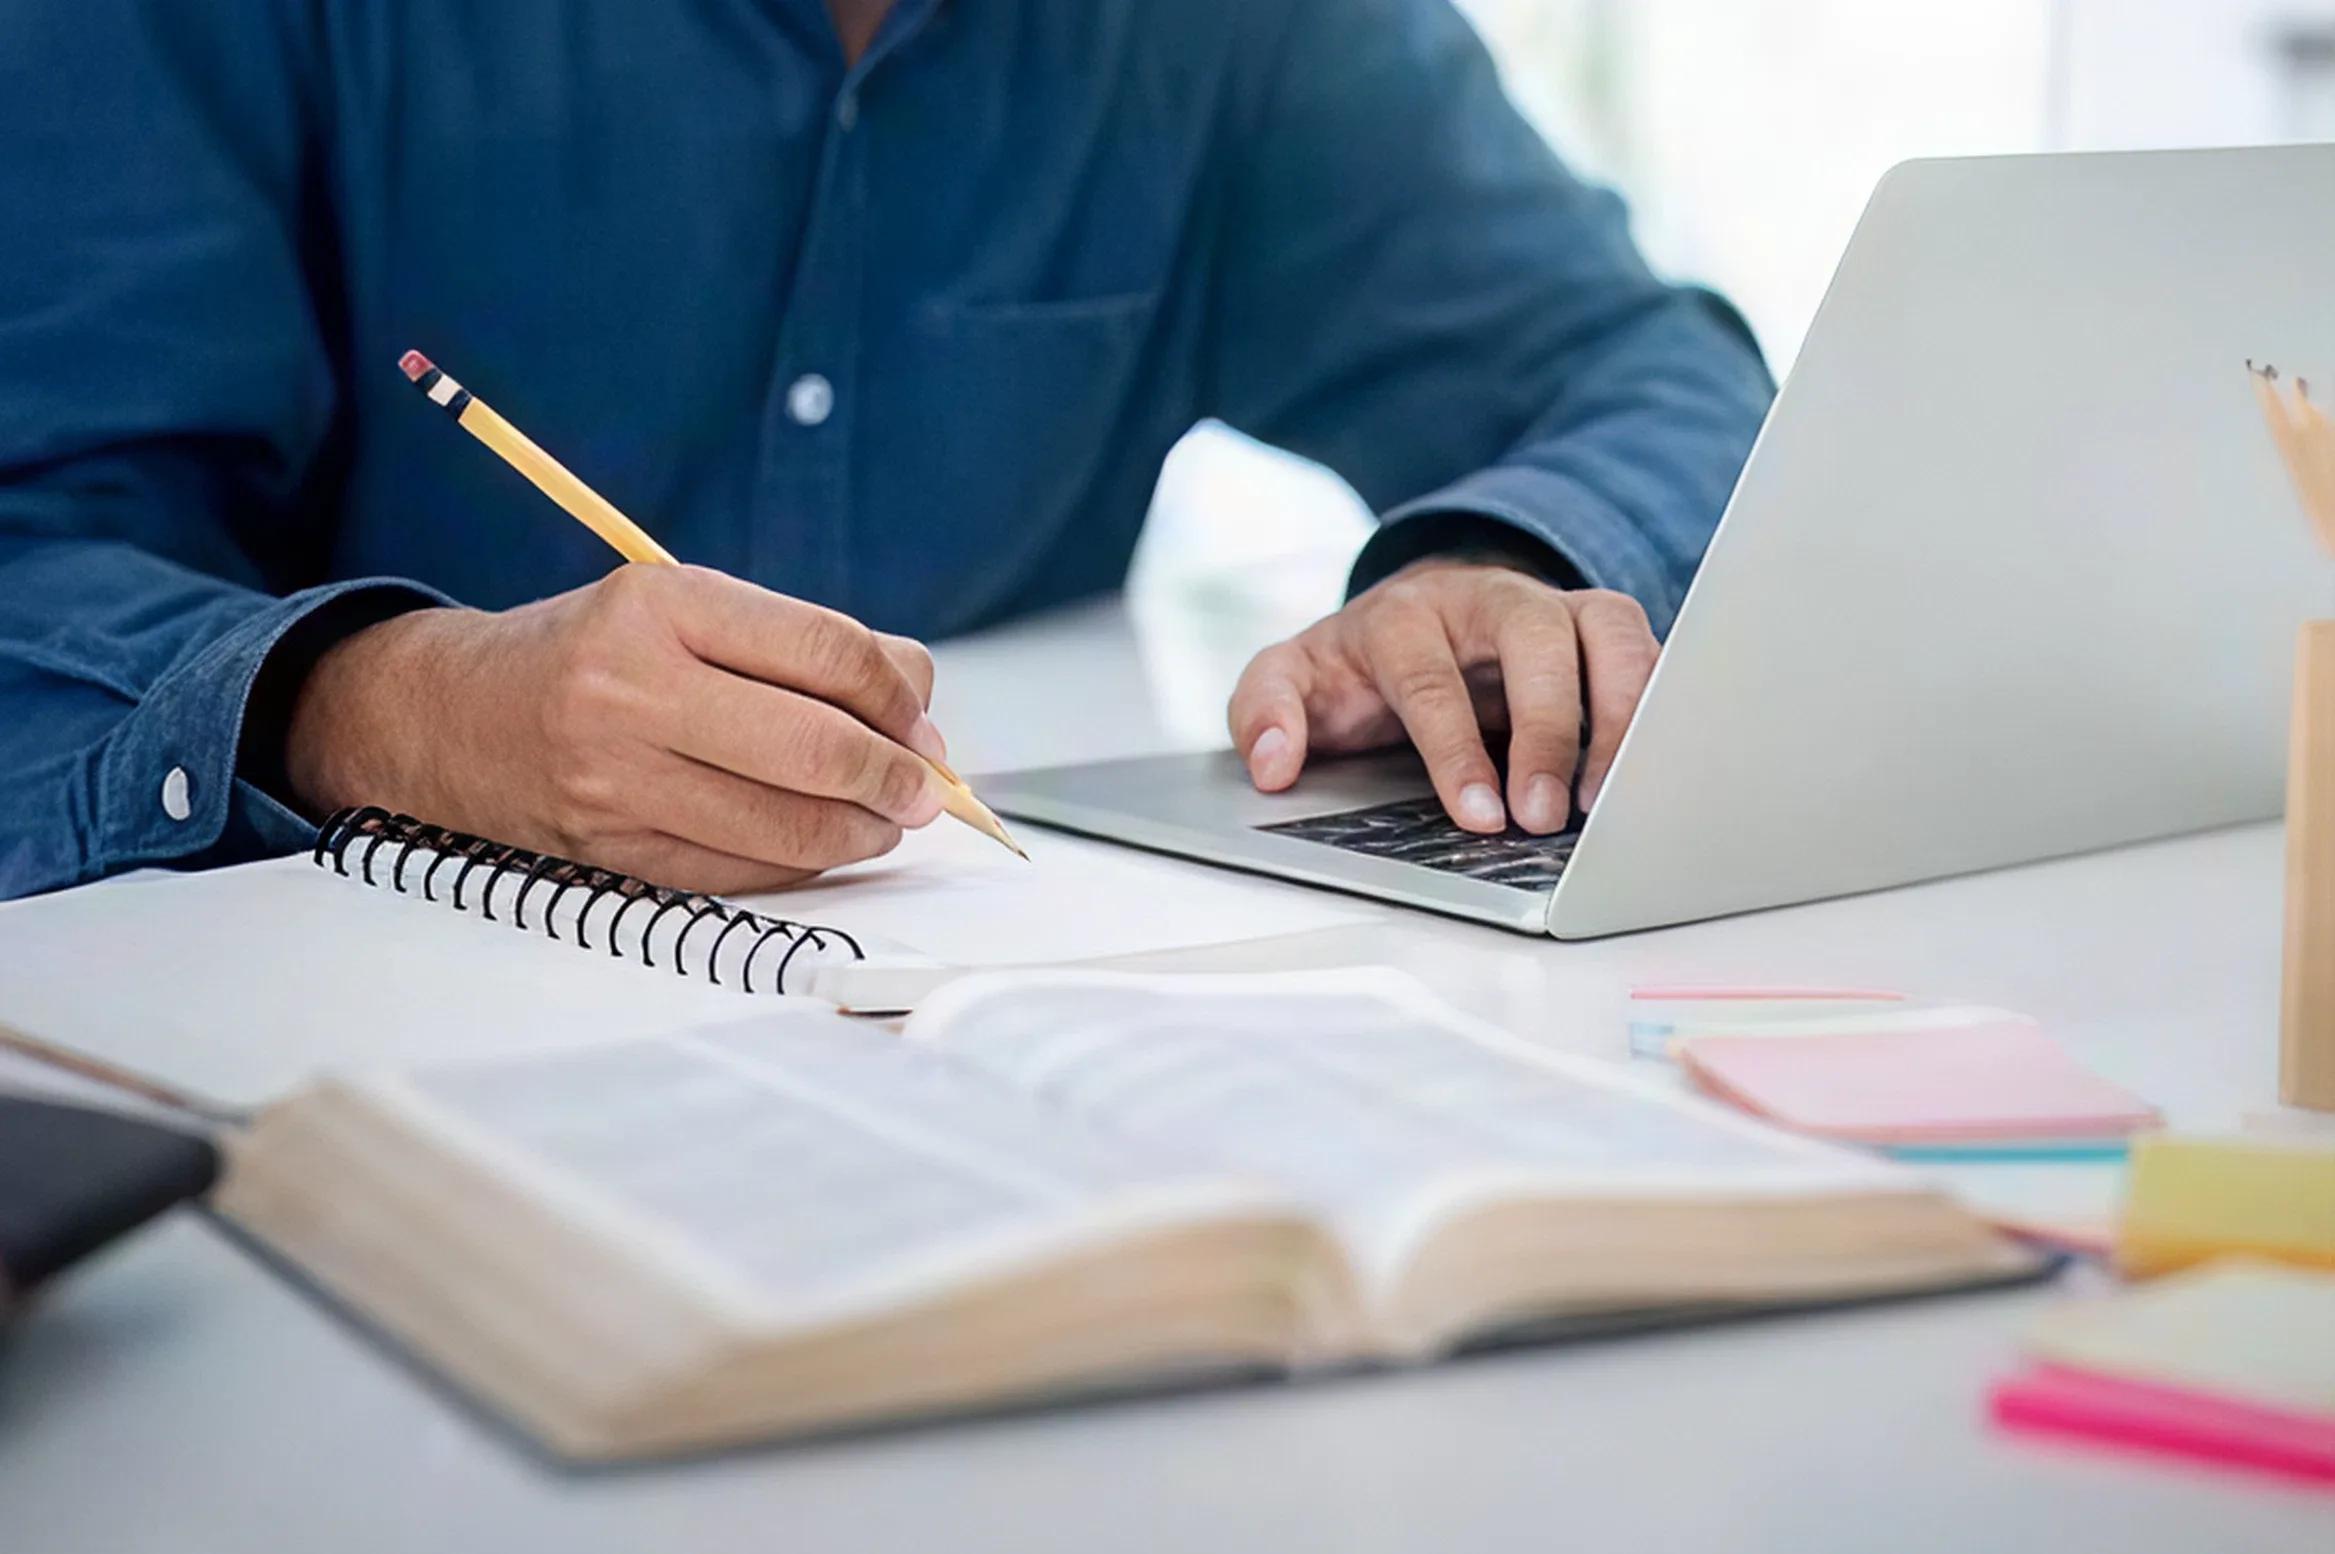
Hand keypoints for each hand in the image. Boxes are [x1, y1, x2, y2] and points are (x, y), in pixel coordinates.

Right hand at [283, 564, 948, 891]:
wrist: (456, 716)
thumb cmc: (592, 654)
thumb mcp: (685, 608)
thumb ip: (804, 643)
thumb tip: (918, 701)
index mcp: (660, 606)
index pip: (824, 651)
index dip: (897, 694)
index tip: (921, 721)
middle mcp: (632, 689)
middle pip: (815, 748)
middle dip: (895, 776)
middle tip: (926, 787)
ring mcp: (617, 779)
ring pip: (787, 825)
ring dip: (862, 831)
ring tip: (884, 818)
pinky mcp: (614, 850)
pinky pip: (743, 871)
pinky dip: (802, 863)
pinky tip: (823, 844)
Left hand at [1228, 559, 1658, 834]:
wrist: (1411, 617)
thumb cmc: (1357, 666)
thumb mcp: (1290, 680)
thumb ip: (1263, 712)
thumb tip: (1272, 765)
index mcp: (1404, 614)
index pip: (1432, 677)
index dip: (1456, 749)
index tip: (1478, 816)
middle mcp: (1487, 597)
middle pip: (1534, 640)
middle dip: (1547, 728)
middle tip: (1545, 815)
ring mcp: (1551, 606)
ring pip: (1607, 632)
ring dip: (1622, 713)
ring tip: (1612, 799)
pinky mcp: (1599, 629)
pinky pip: (1647, 652)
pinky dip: (1659, 708)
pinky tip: (1651, 772)